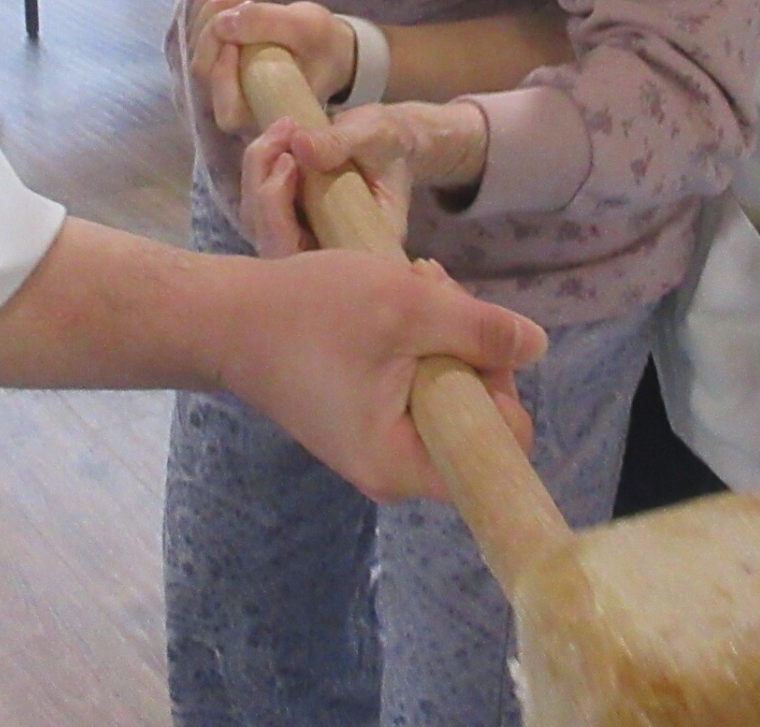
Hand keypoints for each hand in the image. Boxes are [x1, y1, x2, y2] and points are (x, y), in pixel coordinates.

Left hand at [189, 0, 354, 134]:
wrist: (324, 46)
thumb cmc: (322, 46)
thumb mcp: (308, 28)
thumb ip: (269, 25)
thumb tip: (224, 23)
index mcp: (262, 113)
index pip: (227, 108)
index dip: (224, 73)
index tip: (241, 39)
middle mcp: (235, 105)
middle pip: (203, 71)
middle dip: (215, 29)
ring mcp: (220, 83)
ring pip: (194, 49)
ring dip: (211, 12)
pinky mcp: (214, 60)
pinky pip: (195, 34)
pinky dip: (207, 7)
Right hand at [217, 248, 540, 502]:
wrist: (222, 318)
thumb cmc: (309, 314)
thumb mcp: (406, 307)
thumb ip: (479, 329)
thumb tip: (537, 347)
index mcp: (405, 465)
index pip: (499, 442)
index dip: (499, 382)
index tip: (464, 332)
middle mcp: (393, 471)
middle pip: (476, 415)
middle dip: (468, 347)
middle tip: (433, 292)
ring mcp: (375, 446)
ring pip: (446, 393)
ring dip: (441, 336)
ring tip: (411, 287)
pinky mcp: (360, 420)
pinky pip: (414, 388)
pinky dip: (414, 344)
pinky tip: (394, 303)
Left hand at [237, 104, 490, 256]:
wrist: (385, 142)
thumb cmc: (387, 143)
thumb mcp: (373, 134)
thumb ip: (340, 142)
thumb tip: (300, 146)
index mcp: (361, 248)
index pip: (307, 258)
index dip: (280, 217)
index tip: (290, 161)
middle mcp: (328, 256)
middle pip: (271, 243)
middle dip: (264, 184)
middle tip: (285, 134)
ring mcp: (302, 241)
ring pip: (256, 222)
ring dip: (258, 169)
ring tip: (285, 128)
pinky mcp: (286, 222)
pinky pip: (256, 203)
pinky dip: (258, 165)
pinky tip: (279, 135)